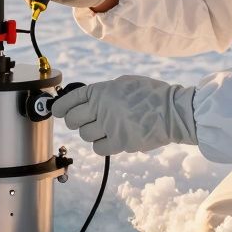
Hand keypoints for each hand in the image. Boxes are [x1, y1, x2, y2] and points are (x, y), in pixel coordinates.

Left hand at [51, 75, 196, 155]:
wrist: (173, 111)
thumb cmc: (150, 94)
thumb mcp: (124, 83)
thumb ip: (103, 92)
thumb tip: (85, 101)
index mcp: (102, 90)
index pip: (70, 100)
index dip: (60, 107)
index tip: (57, 111)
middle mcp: (103, 107)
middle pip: (73, 120)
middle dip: (74, 122)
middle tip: (83, 122)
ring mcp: (110, 126)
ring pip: (85, 135)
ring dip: (91, 134)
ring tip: (104, 129)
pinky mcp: (120, 142)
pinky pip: (98, 148)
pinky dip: (102, 145)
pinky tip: (111, 138)